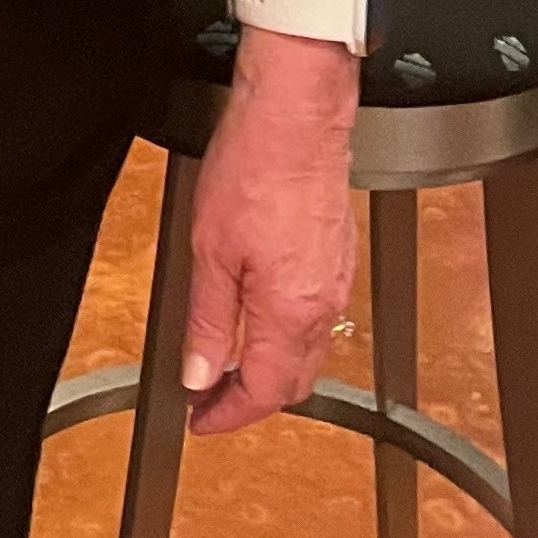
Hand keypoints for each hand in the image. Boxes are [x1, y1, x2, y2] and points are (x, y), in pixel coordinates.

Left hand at [181, 22, 359, 435]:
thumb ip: (208, 322)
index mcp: (290, 312)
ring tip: (231, 359)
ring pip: (311, 349)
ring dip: (273, 365)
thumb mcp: (209, 252)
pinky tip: (262, 312)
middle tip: (212, 398)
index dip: (229, 415)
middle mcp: (323, 304)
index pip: (265, 392)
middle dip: (255, 399)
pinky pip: (318, 314)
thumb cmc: (254, 169)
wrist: (295, 116)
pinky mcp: (338, 254)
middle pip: (296, 381)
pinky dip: (289, 331)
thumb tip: (200, 374)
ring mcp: (337, 279)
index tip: (201, 421)